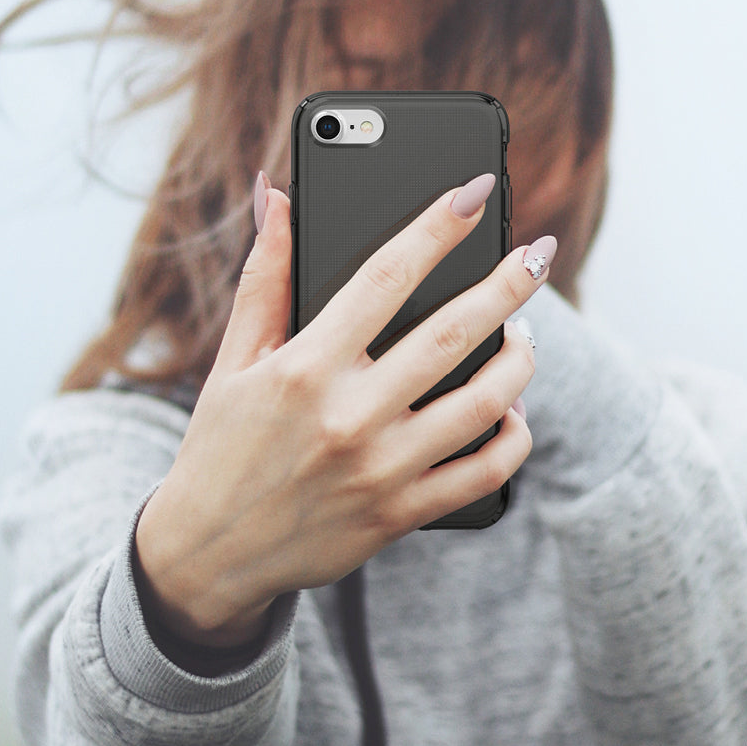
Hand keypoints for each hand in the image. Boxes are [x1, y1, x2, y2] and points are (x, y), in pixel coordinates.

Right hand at [134, 170, 555, 648]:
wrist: (208, 553)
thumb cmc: (220, 447)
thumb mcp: (233, 360)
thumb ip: (265, 276)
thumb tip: (278, 196)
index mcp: (304, 367)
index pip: (386, 276)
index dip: (437, 227)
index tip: (474, 191)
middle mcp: (348, 416)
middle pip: (454, 332)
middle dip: (510, 283)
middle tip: (538, 254)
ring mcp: (380, 469)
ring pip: (485, 403)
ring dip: (520, 358)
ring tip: (523, 332)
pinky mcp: (401, 513)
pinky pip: (485, 472)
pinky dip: (513, 436)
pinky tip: (512, 408)